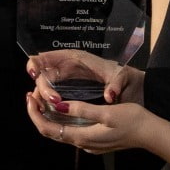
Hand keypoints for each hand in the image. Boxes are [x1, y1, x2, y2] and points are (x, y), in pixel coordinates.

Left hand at [25, 92, 149, 153]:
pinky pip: (71, 130)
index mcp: (83, 136)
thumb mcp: (107, 112)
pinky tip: (61, 107)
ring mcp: (88, 143)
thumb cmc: (132, 119)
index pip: (49, 129)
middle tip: (32, 95)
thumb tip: (59, 106)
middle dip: (39, 114)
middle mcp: (82, 143)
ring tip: (42, 98)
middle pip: (52, 131)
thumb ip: (83, 110)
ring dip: (49, 116)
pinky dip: (61, 119)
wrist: (150, 133)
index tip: (30, 98)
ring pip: (61, 131)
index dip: (36, 115)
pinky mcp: (94, 139)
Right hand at [27, 49, 143, 105]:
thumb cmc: (126, 78)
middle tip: (54, 102)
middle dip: (43, 88)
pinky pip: (52, 96)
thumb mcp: (123, 78)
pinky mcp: (70, 92)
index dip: (36, 63)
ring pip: (45, 87)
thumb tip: (109, 96)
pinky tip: (50, 113)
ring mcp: (67, 80)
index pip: (48, 56)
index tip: (35, 74)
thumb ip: (116, 84)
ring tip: (52, 109)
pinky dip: (47, 104)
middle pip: (43, 74)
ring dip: (43, 98)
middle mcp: (67, 67)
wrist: (134, 88)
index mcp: (76, 58)